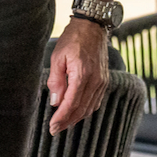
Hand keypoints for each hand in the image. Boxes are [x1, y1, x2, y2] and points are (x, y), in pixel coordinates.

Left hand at [46, 18, 109, 134]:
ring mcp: (102, 81)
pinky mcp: (104, 80)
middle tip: (55, 130)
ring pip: (89, 108)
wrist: (92, 27)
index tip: (52, 127)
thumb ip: (56, 80)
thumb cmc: (73, 39)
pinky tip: (76, 112)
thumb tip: (55, 101)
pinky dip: (85, 110)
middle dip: (67, 122)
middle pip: (81, 109)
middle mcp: (95, 80)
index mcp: (82, 74)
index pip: (71, 103)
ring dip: (76, 118)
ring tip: (63, 123)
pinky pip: (95, 101)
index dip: (61, 118)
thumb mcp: (57, 57)